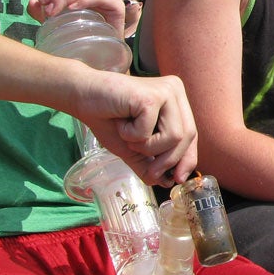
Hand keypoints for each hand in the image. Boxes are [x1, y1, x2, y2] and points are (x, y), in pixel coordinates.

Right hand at [72, 70, 198, 185]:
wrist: (81, 97)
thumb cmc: (108, 120)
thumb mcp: (134, 149)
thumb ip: (151, 164)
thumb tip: (167, 183)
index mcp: (177, 100)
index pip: (191, 135)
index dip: (187, 159)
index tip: (176, 180)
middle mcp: (175, 91)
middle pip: (186, 136)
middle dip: (167, 160)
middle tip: (150, 172)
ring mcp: (165, 90)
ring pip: (173, 137)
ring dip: (146, 147)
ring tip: (128, 136)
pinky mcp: (151, 96)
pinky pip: (149, 132)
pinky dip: (132, 136)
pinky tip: (121, 123)